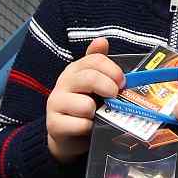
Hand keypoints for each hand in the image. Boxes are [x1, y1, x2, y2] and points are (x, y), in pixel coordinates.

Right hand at [45, 37, 123, 162]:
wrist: (67, 136)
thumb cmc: (84, 106)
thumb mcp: (94, 84)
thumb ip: (99, 64)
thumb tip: (102, 41)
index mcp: (75, 70)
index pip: (95, 60)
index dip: (113, 70)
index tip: (122, 82)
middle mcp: (63, 83)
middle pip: (90, 78)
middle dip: (109, 88)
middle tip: (115, 97)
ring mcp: (56, 104)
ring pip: (86, 105)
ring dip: (98, 113)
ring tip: (97, 116)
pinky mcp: (54, 125)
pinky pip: (81, 125)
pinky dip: (90, 128)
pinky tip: (89, 129)